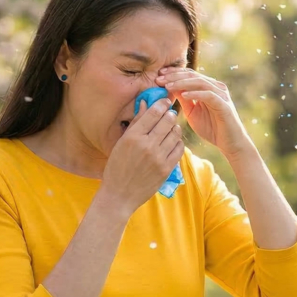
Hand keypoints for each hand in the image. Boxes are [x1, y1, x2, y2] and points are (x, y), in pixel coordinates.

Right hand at [99, 97, 182, 215]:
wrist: (119, 195)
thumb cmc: (117, 167)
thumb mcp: (121, 143)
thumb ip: (136, 123)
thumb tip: (145, 103)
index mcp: (132, 137)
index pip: (153, 113)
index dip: (162, 104)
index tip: (165, 101)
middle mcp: (147, 145)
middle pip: (167, 121)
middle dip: (170, 114)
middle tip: (170, 113)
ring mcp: (158, 158)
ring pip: (175, 134)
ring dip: (175, 127)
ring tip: (172, 127)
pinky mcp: (166, 169)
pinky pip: (179, 149)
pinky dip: (179, 142)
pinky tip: (174, 141)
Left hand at [156, 67, 252, 156]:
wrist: (230, 144)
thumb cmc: (212, 128)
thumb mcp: (192, 112)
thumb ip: (183, 99)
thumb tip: (168, 88)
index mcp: (208, 87)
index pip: (189, 74)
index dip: (173, 73)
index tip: (158, 76)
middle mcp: (216, 87)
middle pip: (193, 75)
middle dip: (174, 76)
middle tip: (159, 79)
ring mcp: (221, 95)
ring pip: (200, 82)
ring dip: (182, 83)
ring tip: (168, 86)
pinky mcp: (224, 105)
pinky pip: (209, 95)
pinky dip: (195, 94)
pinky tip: (183, 95)